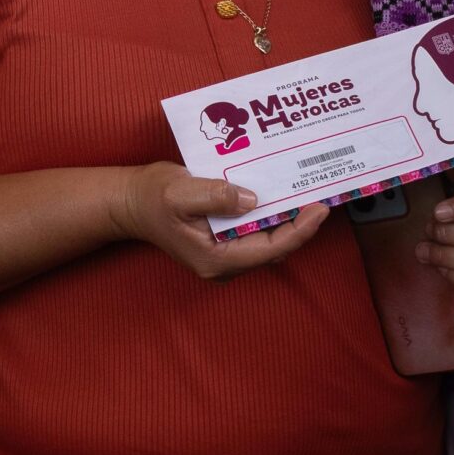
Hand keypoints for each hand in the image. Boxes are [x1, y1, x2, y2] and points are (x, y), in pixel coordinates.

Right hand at [110, 164, 329, 282]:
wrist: (130, 202)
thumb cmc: (151, 198)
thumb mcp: (180, 192)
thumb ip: (215, 196)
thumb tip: (251, 198)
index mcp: (216, 259)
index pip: (270, 248)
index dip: (300, 230)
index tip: (320, 209)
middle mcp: (225, 262)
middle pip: (275, 246)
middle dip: (301, 224)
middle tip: (323, 194)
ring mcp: (225, 253)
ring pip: (269, 240)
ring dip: (290, 218)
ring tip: (310, 192)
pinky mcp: (225, 240)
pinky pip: (257, 230)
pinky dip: (273, 213)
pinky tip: (284, 193)